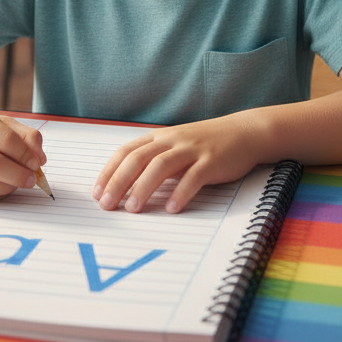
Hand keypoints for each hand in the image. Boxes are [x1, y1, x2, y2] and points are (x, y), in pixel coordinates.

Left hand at [92, 115, 260, 213]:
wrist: (244, 132)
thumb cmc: (206, 144)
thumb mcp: (176, 146)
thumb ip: (154, 159)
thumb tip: (126, 184)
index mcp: (159, 137)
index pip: (126, 152)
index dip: (109, 171)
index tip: (97, 192)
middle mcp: (171, 140)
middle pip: (138, 158)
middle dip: (119, 182)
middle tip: (107, 204)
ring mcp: (191, 149)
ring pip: (161, 166)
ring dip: (143, 188)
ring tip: (133, 209)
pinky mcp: (211, 161)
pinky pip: (193, 177)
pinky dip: (180, 192)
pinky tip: (171, 209)